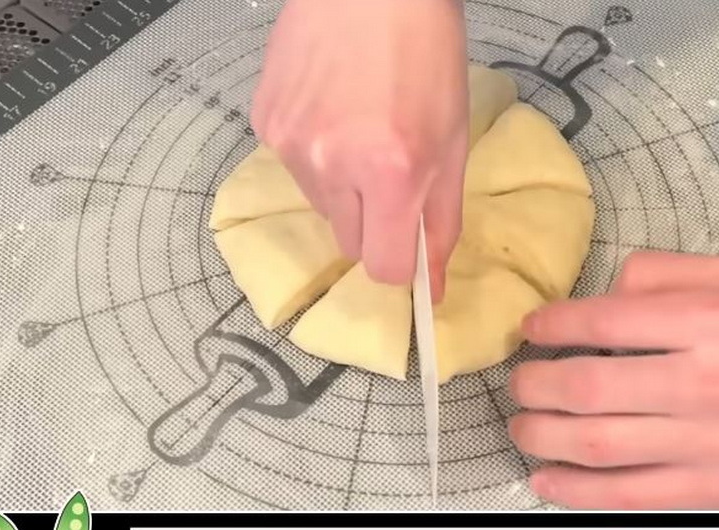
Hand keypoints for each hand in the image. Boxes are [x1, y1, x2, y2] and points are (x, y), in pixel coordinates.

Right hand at [251, 0, 468, 299]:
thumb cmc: (425, 54)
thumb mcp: (452, 142)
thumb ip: (441, 220)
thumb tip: (435, 287)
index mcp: (390, 174)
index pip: (384, 268)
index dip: (401, 263)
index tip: (410, 246)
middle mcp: (331, 167)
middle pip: (351, 243)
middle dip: (375, 222)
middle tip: (392, 172)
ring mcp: (290, 145)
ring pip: (322, 205)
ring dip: (343, 187)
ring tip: (362, 128)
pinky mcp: (265, 123)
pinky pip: (294, 168)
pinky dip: (316, 153)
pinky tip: (334, 108)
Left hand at [508, 251, 718, 509]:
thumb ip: (673, 272)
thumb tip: (608, 290)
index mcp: (716, 319)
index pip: (605, 319)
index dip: (552, 326)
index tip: (533, 331)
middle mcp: (707, 380)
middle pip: (588, 385)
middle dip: (534, 385)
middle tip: (520, 382)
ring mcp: (710, 442)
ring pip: (598, 442)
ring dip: (541, 435)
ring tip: (521, 426)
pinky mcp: (715, 489)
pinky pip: (630, 494)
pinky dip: (578, 490)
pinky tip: (547, 479)